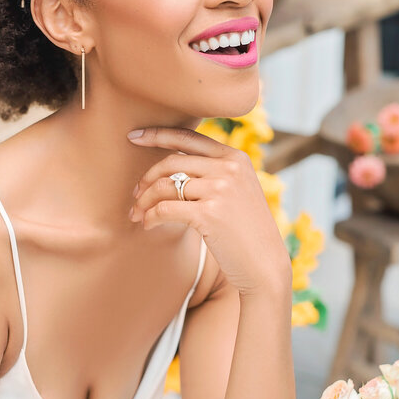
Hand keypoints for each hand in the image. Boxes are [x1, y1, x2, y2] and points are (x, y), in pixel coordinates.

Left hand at [127, 126, 291, 295]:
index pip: (188, 137)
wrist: (264, 264)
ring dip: (144, 201)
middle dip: (146, 178)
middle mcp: (229, 168)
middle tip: (135, 195)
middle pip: (171, 161)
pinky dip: (151, 217)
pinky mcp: (209, 213)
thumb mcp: (237, 190)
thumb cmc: (244, 230)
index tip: (134, 137)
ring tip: (137, 214)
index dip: (157, 134)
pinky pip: (165, 209)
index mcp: (235, 157)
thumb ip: (214, 172)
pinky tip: (148, 225)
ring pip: (164, 186)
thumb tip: (172, 164)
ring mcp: (220, 189)